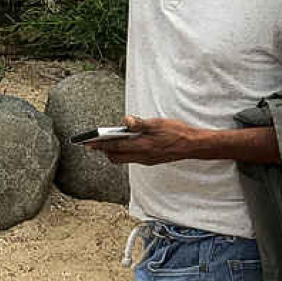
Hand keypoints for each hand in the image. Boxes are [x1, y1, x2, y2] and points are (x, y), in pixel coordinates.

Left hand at [88, 115, 202, 165]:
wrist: (193, 145)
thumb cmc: (177, 132)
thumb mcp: (157, 123)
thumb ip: (140, 123)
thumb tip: (125, 120)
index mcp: (142, 145)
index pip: (115, 146)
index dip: (100, 145)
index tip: (88, 143)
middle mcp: (142, 156)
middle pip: (116, 157)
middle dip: (103, 151)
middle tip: (93, 144)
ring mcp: (147, 160)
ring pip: (124, 159)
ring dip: (114, 152)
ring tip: (106, 143)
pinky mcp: (151, 160)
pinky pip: (133, 159)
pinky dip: (125, 153)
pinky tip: (125, 144)